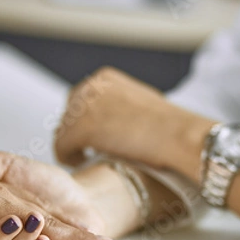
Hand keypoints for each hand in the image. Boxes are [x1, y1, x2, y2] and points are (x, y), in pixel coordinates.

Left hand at [53, 67, 215, 180]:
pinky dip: (68, 156)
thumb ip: (121, 106)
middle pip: (69, 112)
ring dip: (72, 145)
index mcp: (106, 77)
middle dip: (76, 131)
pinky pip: (61, 146)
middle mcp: (91, 86)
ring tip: (85, 157)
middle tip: (86, 148)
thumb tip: (111, 122)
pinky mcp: (81, 128)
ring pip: (63, 129)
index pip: (80, 97)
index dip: (84, 118)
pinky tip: (80, 162)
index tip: (92, 134)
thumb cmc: (169, 126)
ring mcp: (84, 106)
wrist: (178, 135)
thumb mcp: (142, 103)